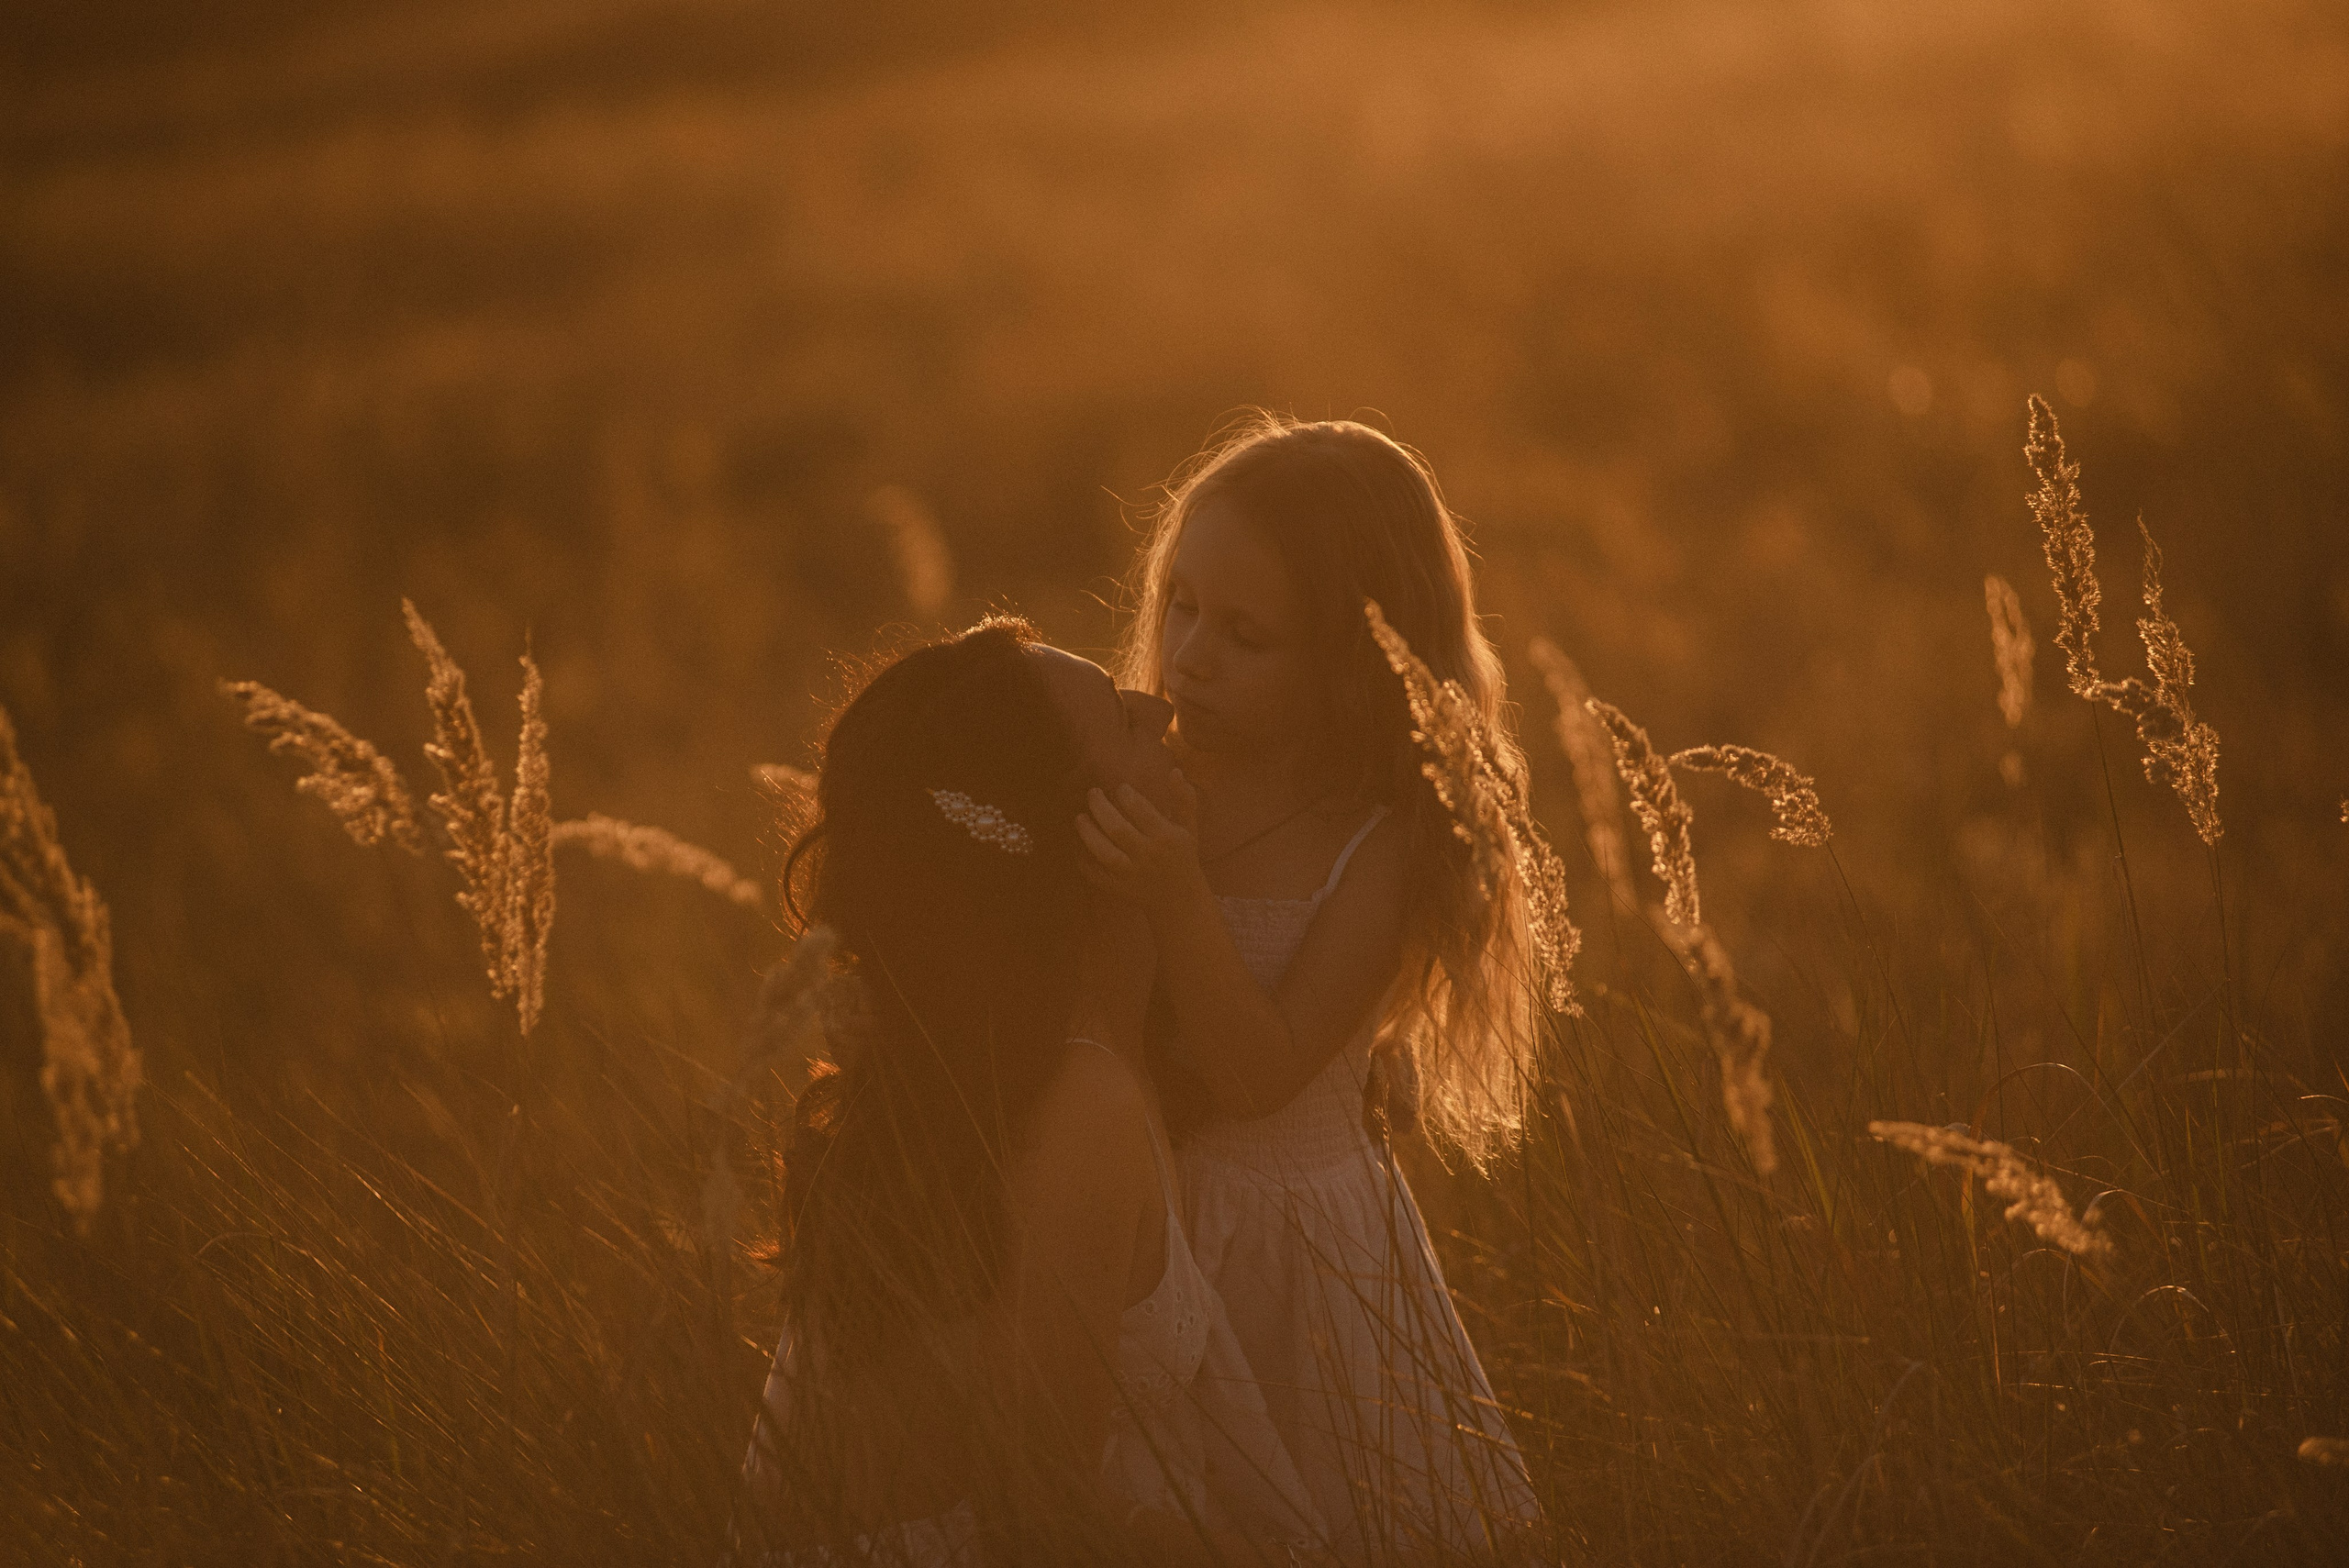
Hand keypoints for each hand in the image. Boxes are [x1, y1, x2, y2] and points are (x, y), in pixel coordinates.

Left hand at [1075, 774, 1203, 913]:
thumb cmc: (1182, 856)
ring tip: (1079, 817)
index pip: (1142, 811)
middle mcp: (1149, 856)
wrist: (1180, 899)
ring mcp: (1133, 875)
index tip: (1119, 788)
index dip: (1126, 795)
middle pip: (1117, 829)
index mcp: (1167, 838)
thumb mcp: (1189, 828)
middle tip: (1092, 793)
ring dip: (1087, 833)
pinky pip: (1095, 874)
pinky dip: (1083, 860)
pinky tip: (1078, 844)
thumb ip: (1184, 800)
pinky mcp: (1120, 889)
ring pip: (1104, 852)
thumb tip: (1175, 771)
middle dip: (1100, 807)